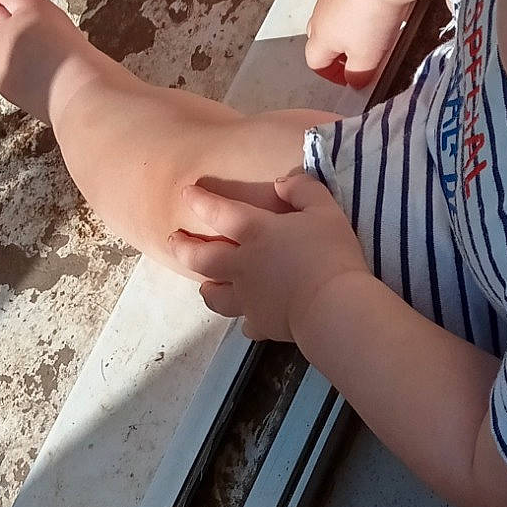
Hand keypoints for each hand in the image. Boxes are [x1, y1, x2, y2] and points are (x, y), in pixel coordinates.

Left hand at [168, 169, 372, 344]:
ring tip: (205, 285)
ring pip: (215, 296)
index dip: (199, 201)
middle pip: (201, 258)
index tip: (185, 193)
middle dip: (183, 247)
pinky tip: (251, 319)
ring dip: (208, 288)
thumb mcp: (325, 210)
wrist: (332, 307)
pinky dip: (248, 319)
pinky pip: (247, 323)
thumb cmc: (330, 253)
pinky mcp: (260, 323)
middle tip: (173, 240)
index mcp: (256, 233)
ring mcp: (248, 298)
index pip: (218, 211)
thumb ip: (302, 190)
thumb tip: (281, 182)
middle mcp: (242, 265)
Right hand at [305, 0, 412, 89]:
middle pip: (320, 37)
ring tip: (373, 30)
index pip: (315, 62)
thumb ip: (358, 74)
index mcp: (320, 37)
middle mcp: (319, 13)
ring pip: (334, 15)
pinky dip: (357, 5)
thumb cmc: (371, 17)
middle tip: (361, 54)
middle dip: (337, 50)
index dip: (332, 74)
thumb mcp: (367, 58)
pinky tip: (378, 6)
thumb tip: (354, 81)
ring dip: (349, 27)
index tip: (352, 77)